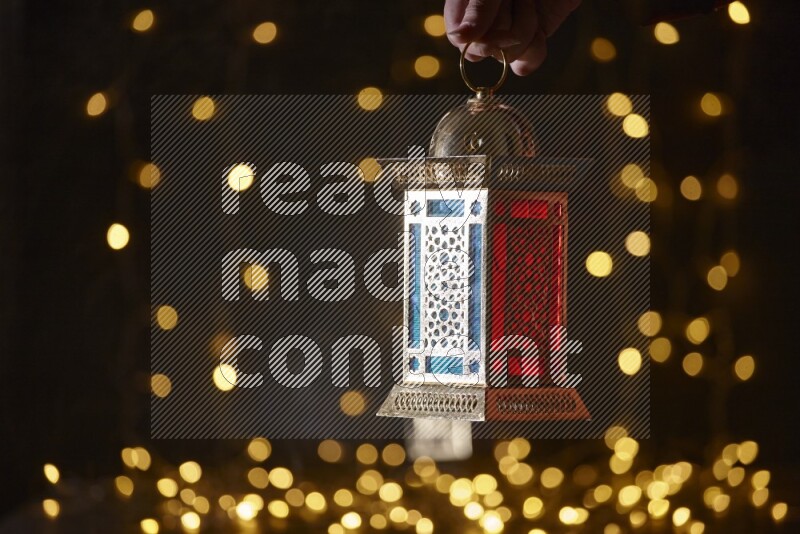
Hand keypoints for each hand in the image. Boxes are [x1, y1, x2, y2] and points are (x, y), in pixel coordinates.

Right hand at [445, 0, 580, 75]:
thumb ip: (479, 7)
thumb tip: (459, 38)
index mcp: (465, 4)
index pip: (459, 37)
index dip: (477, 34)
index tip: (498, 8)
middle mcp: (483, 22)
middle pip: (481, 50)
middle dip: (503, 25)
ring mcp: (507, 33)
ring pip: (505, 56)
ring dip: (524, 28)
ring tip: (529, 1)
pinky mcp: (530, 41)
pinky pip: (524, 65)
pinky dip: (533, 52)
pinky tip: (538, 34)